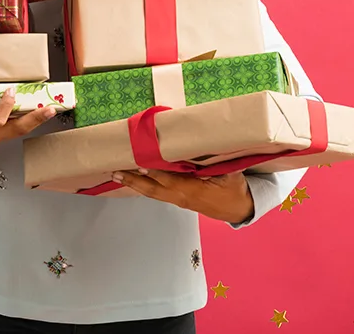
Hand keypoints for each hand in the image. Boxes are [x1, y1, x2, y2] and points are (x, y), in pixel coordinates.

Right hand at [0, 87, 56, 170]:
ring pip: (18, 130)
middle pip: (15, 129)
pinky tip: (37, 113)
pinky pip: (15, 129)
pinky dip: (28, 121)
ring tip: (52, 109)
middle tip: (51, 109)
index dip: (4, 109)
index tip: (11, 92)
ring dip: (36, 120)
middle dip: (34, 119)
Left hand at [111, 169, 254, 224]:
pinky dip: (142, 186)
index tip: (141, 164)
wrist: (237, 209)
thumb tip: (206, 145)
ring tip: (116, 175)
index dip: (155, 173)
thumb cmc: (233, 188)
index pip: (170, 180)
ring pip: (151, 192)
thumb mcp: (230, 174)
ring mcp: (177, 199)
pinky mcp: (175, 199)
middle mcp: (181, 196)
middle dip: (134, 180)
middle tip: (117, 172)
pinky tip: (131, 180)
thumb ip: (216, 162)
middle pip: (153, 189)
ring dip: (133, 184)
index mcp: (194, 190)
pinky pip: (155, 192)